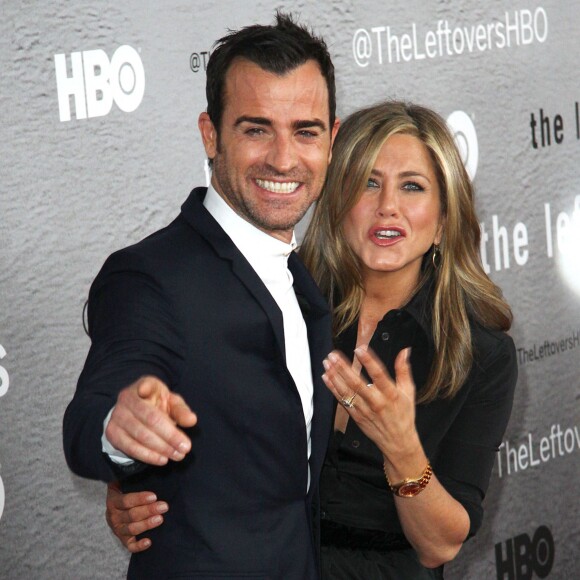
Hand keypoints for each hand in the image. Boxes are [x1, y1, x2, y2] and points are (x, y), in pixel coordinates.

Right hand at [105, 376, 196, 464]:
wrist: (133, 415)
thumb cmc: (158, 406)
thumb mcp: (172, 403)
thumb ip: (181, 411)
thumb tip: (191, 421)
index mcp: (145, 385)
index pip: (145, 385)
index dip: (144, 388)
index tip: (144, 390)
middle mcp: (127, 398)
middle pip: (150, 418)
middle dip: (170, 435)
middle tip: (185, 448)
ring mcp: (117, 416)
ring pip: (141, 435)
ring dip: (161, 448)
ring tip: (178, 455)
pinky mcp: (112, 432)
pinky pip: (130, 447)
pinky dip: (148, 456)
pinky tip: (162, 459)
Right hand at [106, 482, 166, 552]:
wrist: (117, 506)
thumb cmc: (126, 489)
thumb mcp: (124, 480)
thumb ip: (131, 475)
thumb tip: (145, 463)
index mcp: (113, 500)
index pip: (125, 501)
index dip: (139, 499)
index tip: (154, 496)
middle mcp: (113, 516)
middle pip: (131, 515)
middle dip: (149, 511)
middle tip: (164, 506)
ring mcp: (118, 529)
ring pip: (132, 529)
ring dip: (147, 524)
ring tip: (160, 519)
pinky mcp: (123, 539)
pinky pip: (129, 546)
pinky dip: (138, 545)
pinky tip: (149, 541)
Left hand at [322, 347, 422, 471]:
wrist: (398, 442)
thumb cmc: (404, 415)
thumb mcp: (409, 392)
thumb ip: (404, 370)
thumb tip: (405, 351)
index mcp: (390, 394)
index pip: (378, 375)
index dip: (368, 362)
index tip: (359, 349)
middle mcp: (376, 402)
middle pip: (357, 383)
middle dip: (343, 368)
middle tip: (333, 355)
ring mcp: (364, 410)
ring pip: (347, 392)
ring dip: (335, 376)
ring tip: (327, 363)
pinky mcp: (356, 416)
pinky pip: (342, 401)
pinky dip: (333, 389)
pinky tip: (326, 377)